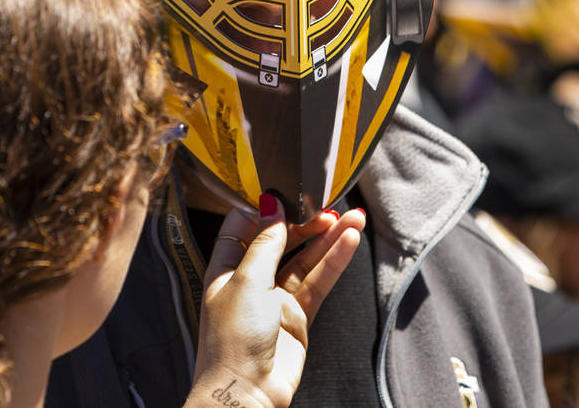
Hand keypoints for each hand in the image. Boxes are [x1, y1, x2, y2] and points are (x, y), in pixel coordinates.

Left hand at [183, 195, 365, 407]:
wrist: (246, 394)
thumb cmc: (232, 342)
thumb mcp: (246, 281)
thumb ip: (264, 242)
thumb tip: (270, 205)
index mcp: (226, 266)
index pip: (245, 224)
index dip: (266, 208)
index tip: (288, 191)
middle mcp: (251, 279)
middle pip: (281, 239)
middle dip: (305, 222)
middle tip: (328, 206)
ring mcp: (275, 297)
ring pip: (306, 259)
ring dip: (328, 239)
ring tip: (352, 218)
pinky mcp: (297, 315)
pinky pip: (319, 281)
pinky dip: (334, 261)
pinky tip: (348, 242)